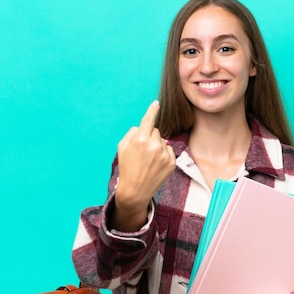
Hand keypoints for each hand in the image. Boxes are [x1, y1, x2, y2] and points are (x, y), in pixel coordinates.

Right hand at [112, 101, 175, 230]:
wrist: (136, 190)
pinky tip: (156, 165)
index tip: (156, 103)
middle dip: (149, 137)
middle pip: (155, 131)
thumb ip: (132, 133)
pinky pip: (168, 150)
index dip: (152, 110)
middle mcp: (154, 145)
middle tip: (142, 152)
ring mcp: (164, 154)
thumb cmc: (127, 168)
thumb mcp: (122, 147)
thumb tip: (142, 127)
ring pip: (162, 141)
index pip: (149, 120)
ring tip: (148, 161)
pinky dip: (163, 155)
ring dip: (157, 146)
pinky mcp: (171, 162)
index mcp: (140, 139)